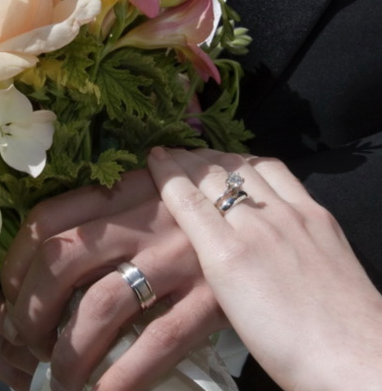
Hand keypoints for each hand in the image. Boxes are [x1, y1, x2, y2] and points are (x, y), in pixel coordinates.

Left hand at [0, 169, 227, 390]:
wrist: (267, 212)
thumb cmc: (199, 202)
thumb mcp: (153, 187)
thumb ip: (111, 202)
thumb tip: (50, 234)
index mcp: (126, 191)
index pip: (48, 220)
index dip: (15, 262)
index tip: (9, 292)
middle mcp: (146, 220)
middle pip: (61, 263)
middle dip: (29, 311)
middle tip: (28, 339)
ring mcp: (178, 258)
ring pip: (101, 307)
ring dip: (67, 354)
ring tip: (60, 377)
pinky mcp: (210, 297)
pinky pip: (157, 343)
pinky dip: (121, 379)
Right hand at [147, 147, 381, 389]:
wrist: (351, 354)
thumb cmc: (282, 344)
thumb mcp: (229, 305)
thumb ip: (210, 259)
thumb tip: (197, 226)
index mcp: (227, 255)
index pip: (187, 197)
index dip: (166, 171)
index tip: (154, 154)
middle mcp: (257, 225)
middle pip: (212, 176)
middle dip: (187, 159)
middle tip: (173, 151)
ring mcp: (290, 214)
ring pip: (244, 169)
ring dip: (218, 156)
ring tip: (204, 156)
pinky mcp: (317, 213)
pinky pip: (279, 174)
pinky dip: (255, 164)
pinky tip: (249, 166)